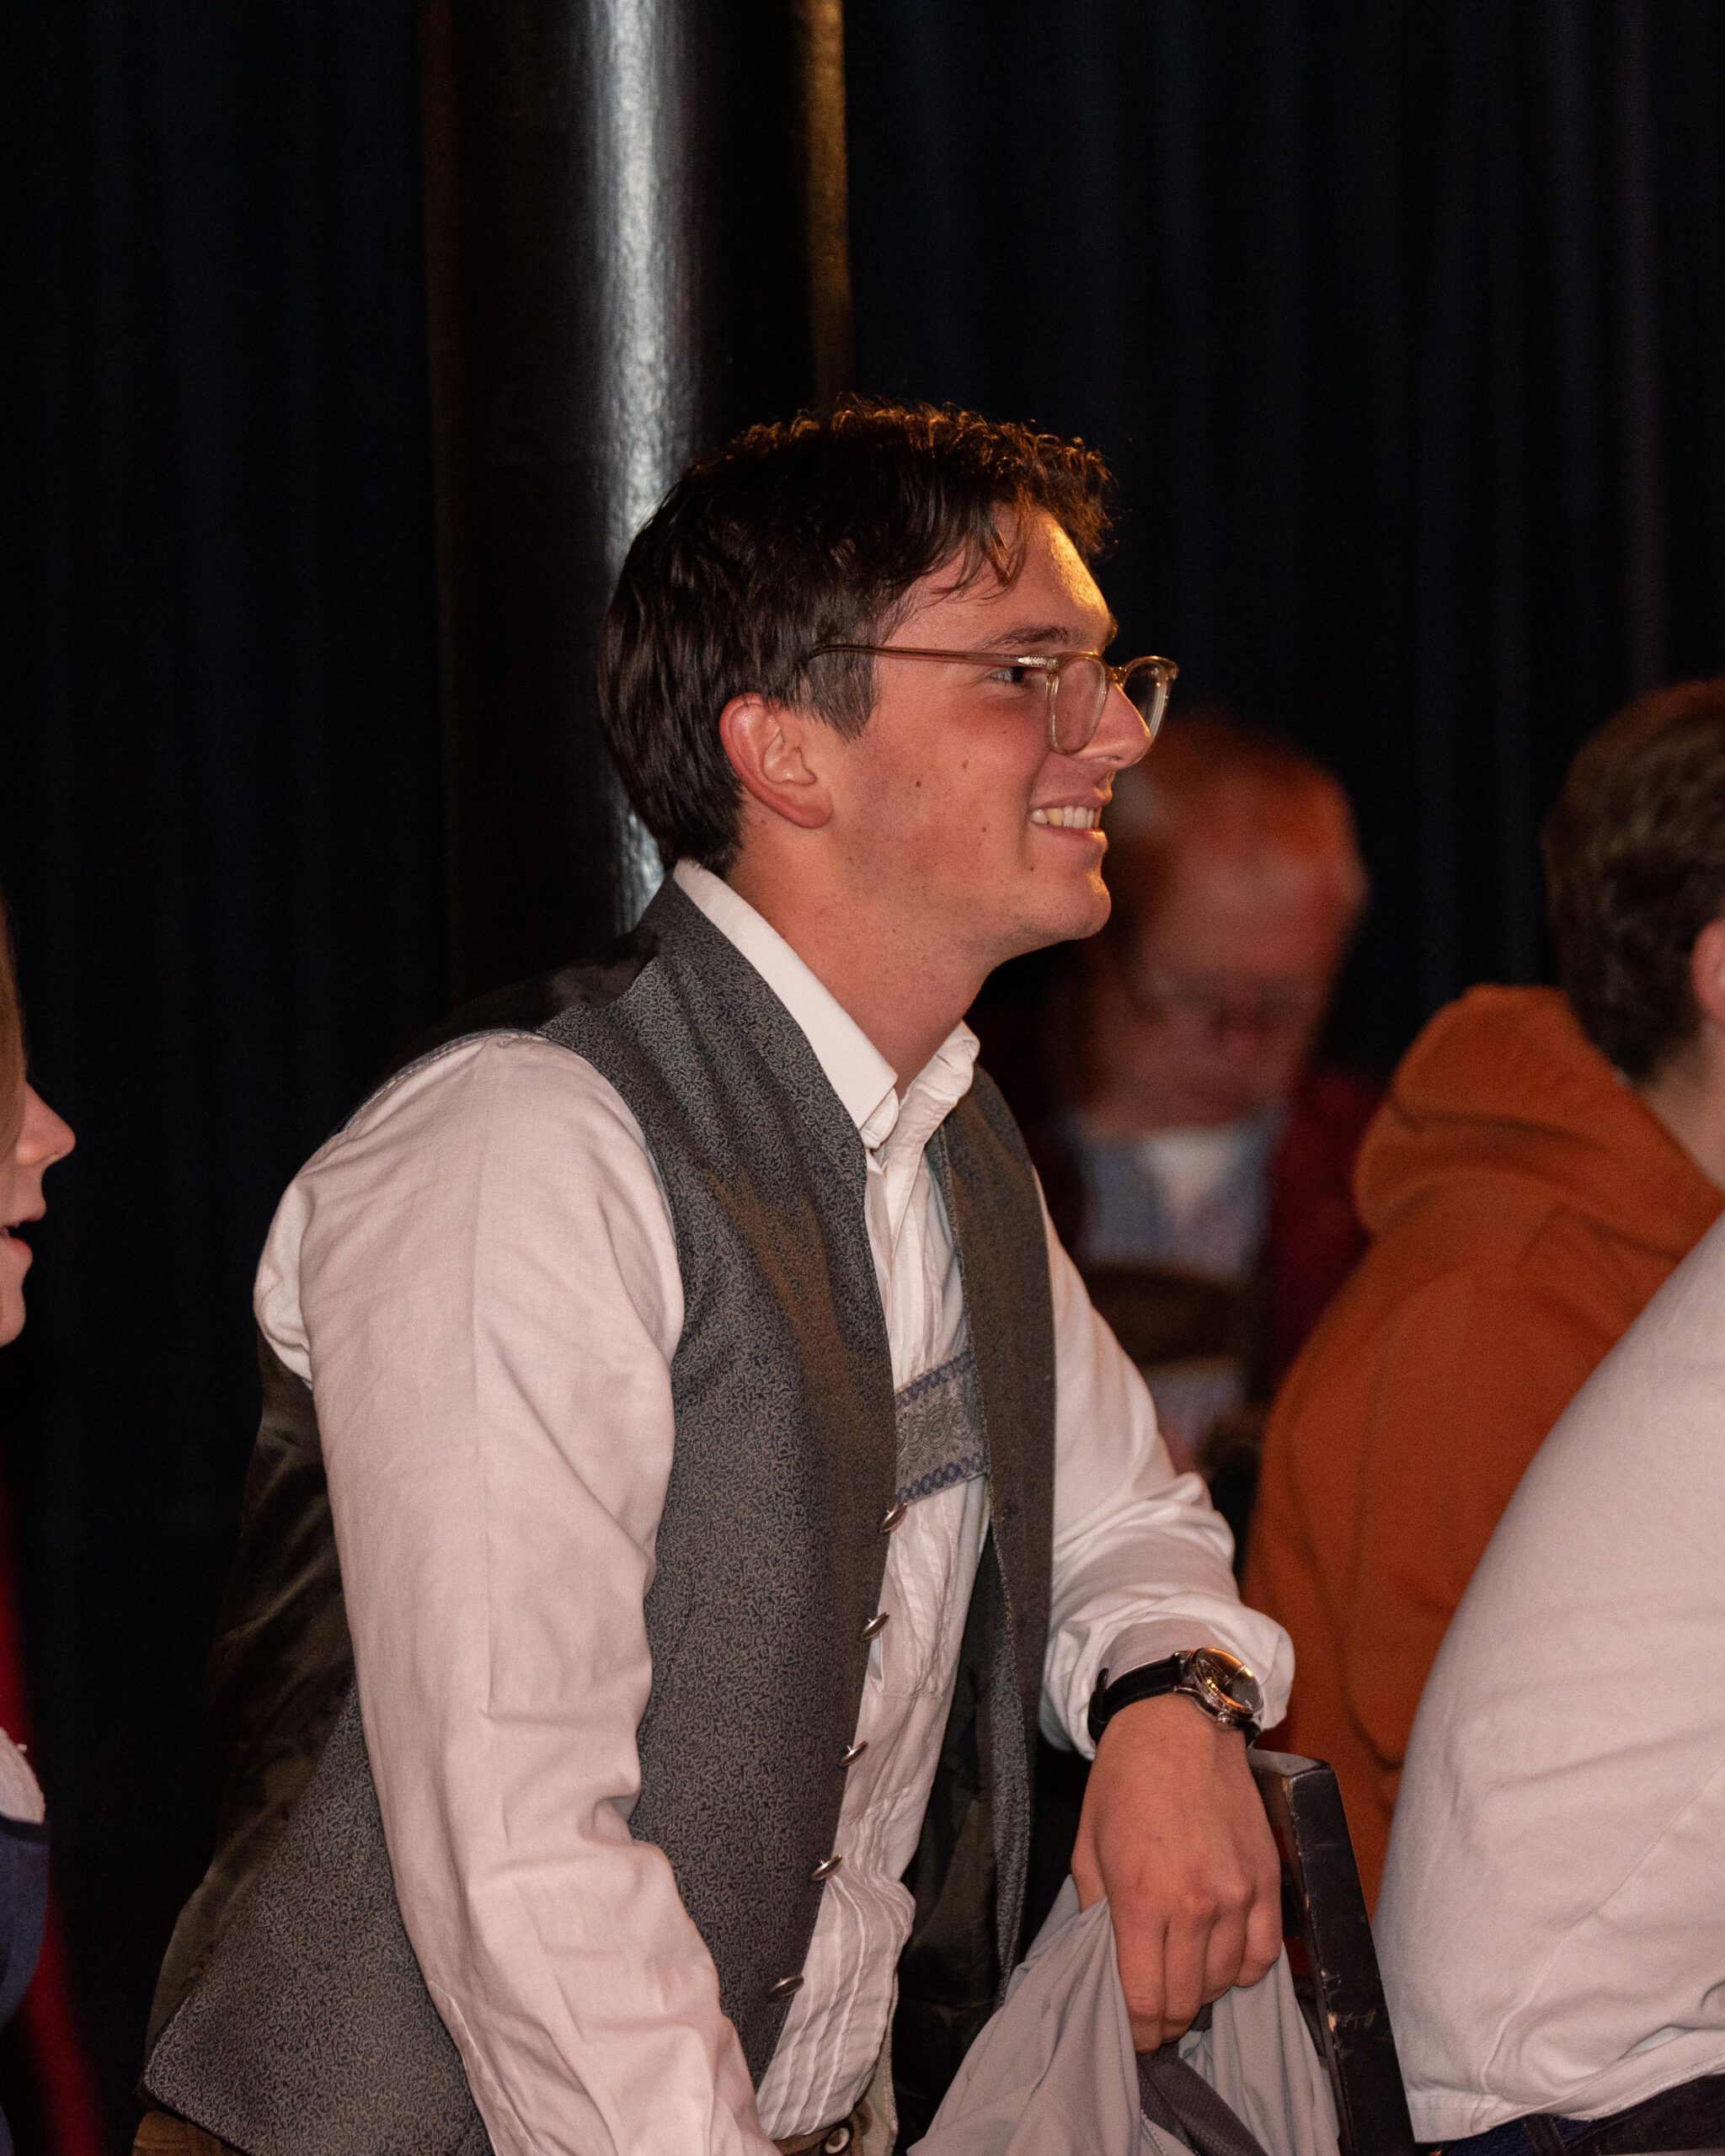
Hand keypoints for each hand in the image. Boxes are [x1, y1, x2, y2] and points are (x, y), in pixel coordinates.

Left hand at [1071, 1693, 1281, 2049]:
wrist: (1178, 1725)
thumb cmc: (1123, 1782)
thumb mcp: (1087, 1847)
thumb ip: (1095, 1914)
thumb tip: (1106, 1968)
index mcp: (1141, 1897)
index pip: (1145, 2000)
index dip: (1136, 2030)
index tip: (1132, 2033)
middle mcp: (1195, 1903)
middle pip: (1187, 2001)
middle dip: (1166, 2017)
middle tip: (1153, 2009)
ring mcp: (1238, 1894)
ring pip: (1227, 1983)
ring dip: (1203, 1990)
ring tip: (1184, 1973)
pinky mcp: (1267, 1881)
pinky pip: (1265, 1955)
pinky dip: (1244, 1968)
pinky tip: (1222, 1954)